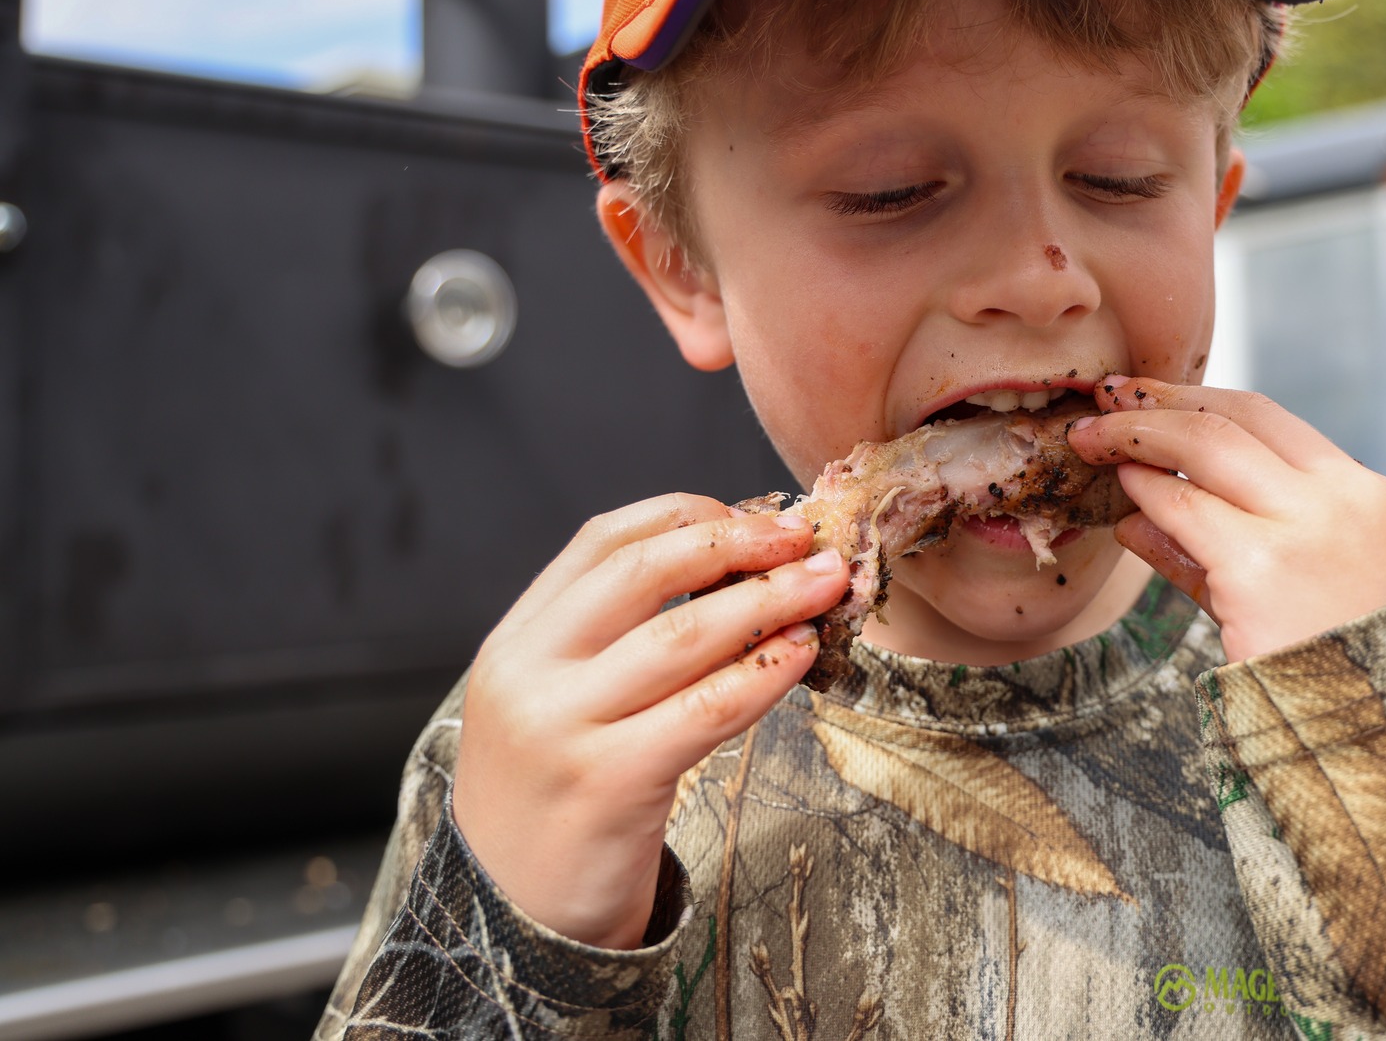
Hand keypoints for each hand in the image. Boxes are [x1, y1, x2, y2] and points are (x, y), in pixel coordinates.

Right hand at [450, 494, 846, 947]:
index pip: (603, 541)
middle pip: (645, 573)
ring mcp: (564, 728)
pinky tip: (803, 652)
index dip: (687, 516)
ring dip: (771, 598)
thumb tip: (739, 571)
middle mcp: (528, 674)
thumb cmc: (554, 800)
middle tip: (806, 537)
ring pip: (684, 635)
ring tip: (826, 583)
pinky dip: (764, 670)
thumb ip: (613, 640)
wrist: (509, 919)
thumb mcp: (555, 702)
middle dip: (738, 544)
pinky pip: (707, 708)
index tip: (754, 516)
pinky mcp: (609, 783)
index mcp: (514, 641)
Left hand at [1067, 378, 1385, 663]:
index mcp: (1373, 499)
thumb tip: (1138, 515)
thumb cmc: (1338, 680)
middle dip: (1161, 402)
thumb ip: (1217, 551)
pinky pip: (1185, 511)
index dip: (1203, 400)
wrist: (1377, 750)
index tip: (1152, 399)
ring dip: (1139, 434)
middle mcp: (1346, 499)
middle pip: (1238, 416)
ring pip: (1207, 444)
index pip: (1275, 422)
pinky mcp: (1262, 566)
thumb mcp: (1293, 598)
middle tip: (1107, 400)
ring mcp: (1307, 527)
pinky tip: (1118, 491)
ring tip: (1093, 438)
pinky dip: (1145, 492)